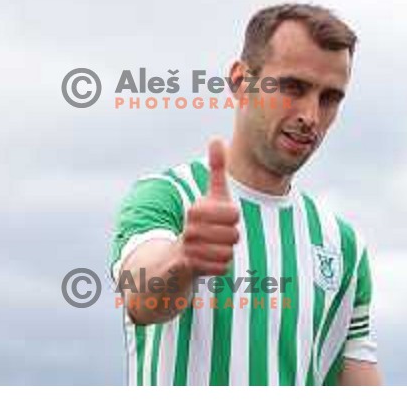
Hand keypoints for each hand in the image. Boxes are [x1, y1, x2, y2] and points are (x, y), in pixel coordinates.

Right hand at [180, 138, 239, 276]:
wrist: (172, 258)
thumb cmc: (198, 224)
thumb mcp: (209, 196)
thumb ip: (215, 169)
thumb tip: (216, 138)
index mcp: (196, 209)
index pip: (233, 214)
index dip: (232, 218)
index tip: (221, 218)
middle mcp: (190, 228)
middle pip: (234, 235)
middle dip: (230, 238)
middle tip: (216, 236)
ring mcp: (187, 249)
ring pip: (228, 253)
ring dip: (224, 253)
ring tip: (211, 249)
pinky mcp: (186, 269)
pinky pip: (221, 269)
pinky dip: (219, 268)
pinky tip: (207, 262)